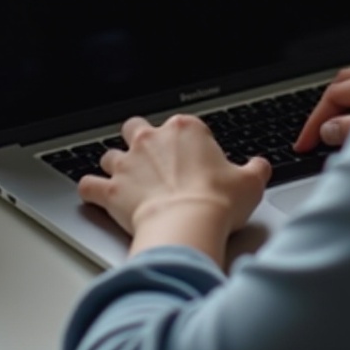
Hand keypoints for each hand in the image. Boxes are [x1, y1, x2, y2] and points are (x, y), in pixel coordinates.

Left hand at [78, 115, 270, 259]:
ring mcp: (128, 163)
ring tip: (122, 179)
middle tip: (148, 159)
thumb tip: (260, 167)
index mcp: (186, 129)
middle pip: (136, 128)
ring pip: (109, 155)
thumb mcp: (250, 182)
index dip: (183, 142)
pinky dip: (91, 190)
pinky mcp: (112, 189)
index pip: (180, 125)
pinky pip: (89, 185)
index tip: (189, 159)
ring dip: (114, 166)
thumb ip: (255, 170)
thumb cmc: (217, 201)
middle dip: (138, 140)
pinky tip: (94, 195)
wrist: (188, 224)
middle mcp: (152, 139)